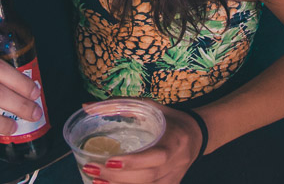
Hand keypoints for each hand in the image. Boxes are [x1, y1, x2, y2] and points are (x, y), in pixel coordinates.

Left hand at [87, 101, 202, 183]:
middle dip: (117, 176)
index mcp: (174, 141)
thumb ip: (120, 106)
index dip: (134, 162)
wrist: (197, 136)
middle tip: (92, 169)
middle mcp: (175, 163)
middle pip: (146, 177)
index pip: (156, 156)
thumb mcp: (151, 108)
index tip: (110, 160)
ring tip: (96, 180)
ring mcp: (173, 178)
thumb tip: (86, 106)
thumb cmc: (170, 120)